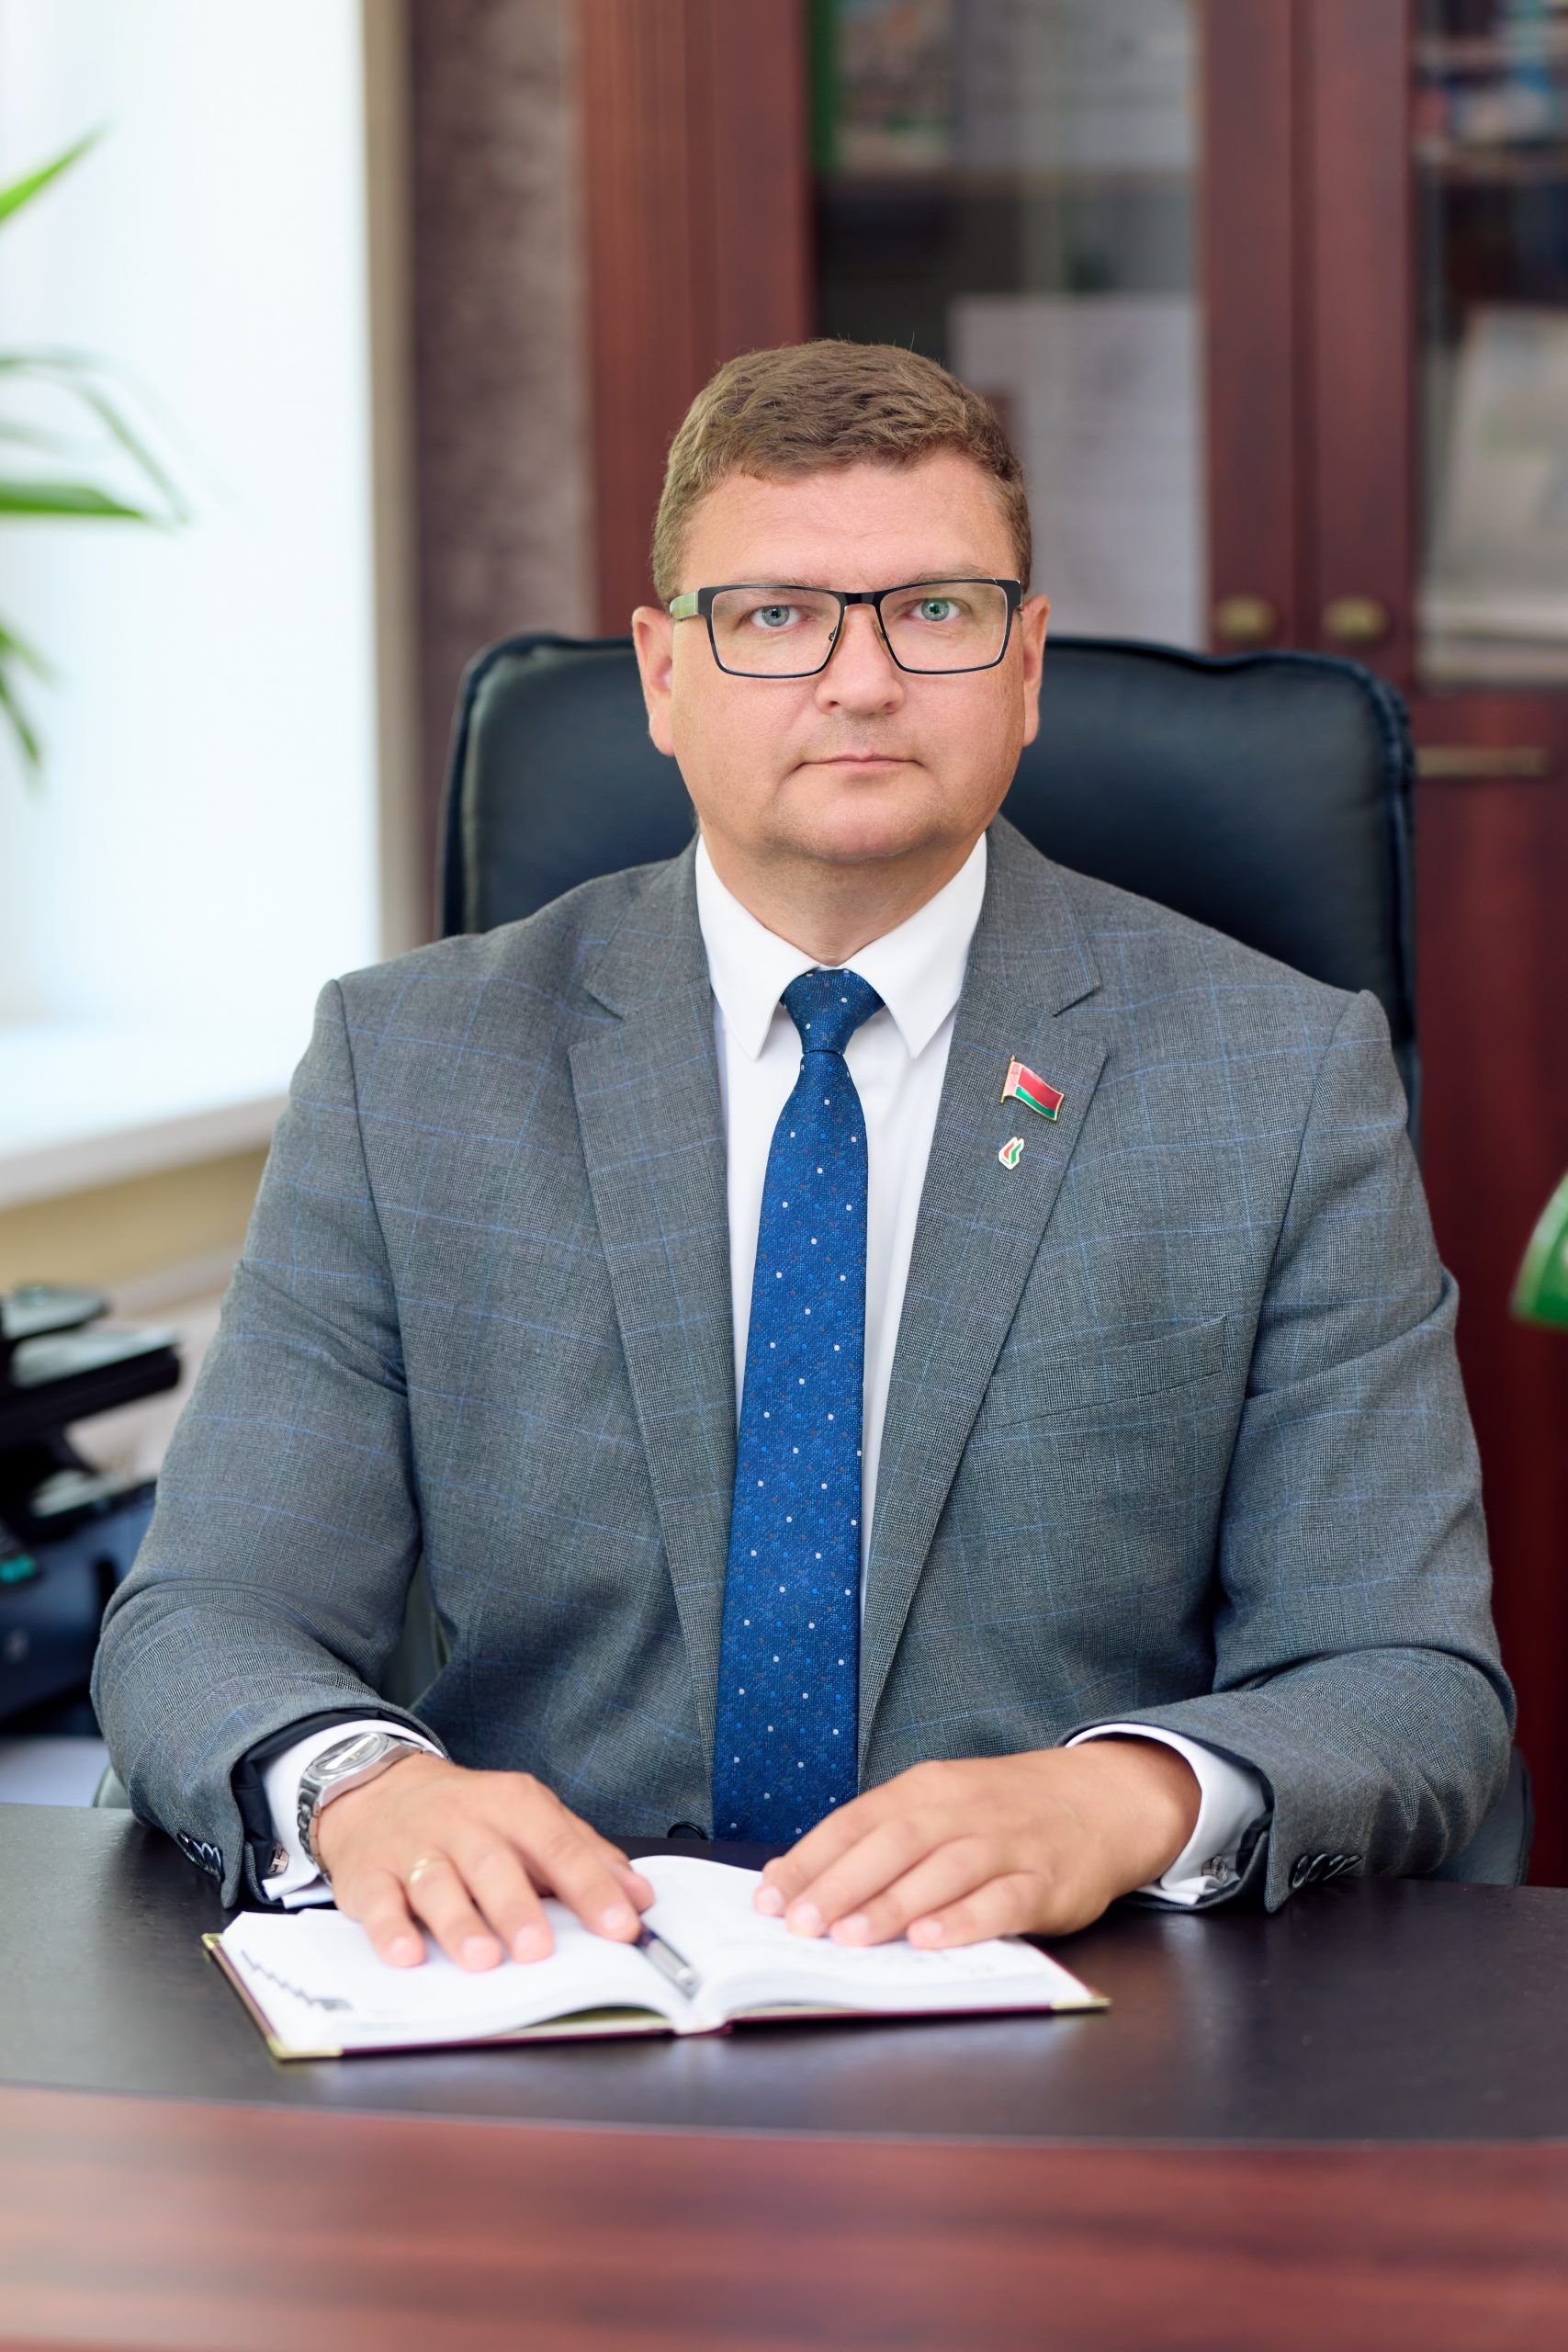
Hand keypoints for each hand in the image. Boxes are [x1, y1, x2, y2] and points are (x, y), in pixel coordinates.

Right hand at [312, 1752, 653, 1971]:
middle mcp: (463, 1822)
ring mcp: (414, 1848)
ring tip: (481, 1959)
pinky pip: (379, 1902)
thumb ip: (585, 1855)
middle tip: (539, 1950)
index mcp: (513, 1805)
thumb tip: (639, 1897)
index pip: (558, 1845)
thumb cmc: (468, 1816)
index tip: (621, 1926)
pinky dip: (390, 1930)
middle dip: (518, 1909)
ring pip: (438, 1884)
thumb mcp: (530, 1818)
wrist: (379, 1790)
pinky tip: (406, 1954)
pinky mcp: (370, 1874)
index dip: (591, 1888)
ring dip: (459, 1923)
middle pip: (494, 1864)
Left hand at [753, 1740, 1201, 1948]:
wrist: (1104, 1799)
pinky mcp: (1046, 1880)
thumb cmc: (1005, 1812)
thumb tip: (801, 1878)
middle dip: (841, 1885)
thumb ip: (882, 1837)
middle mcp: (964, 1809)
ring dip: (892, 1905)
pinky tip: (929, 1941)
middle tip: (800, 1926)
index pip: (857, 1821)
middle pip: (894, 1842)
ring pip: (942, 1870)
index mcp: (928, 1787)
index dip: (810, 1859)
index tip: (769, 1899)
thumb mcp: (943, 1803)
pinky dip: (963, 1920)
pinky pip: (1001, 1900)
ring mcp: (1008, 1843)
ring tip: (849, 1938)